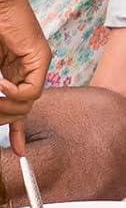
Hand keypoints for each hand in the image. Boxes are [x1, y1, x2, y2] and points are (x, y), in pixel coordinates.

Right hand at [0, 0, 49, 135]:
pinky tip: (0, 85)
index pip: (19, 107)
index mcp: (12, 70)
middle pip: (22, 109)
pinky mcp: (39, 56)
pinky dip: (14, 93)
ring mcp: (35, 62)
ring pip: (28, 103)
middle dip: (4, 120)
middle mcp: (26, 69)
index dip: (17, 131)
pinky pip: (31, 90)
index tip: (18, 151)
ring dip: (5, 108)